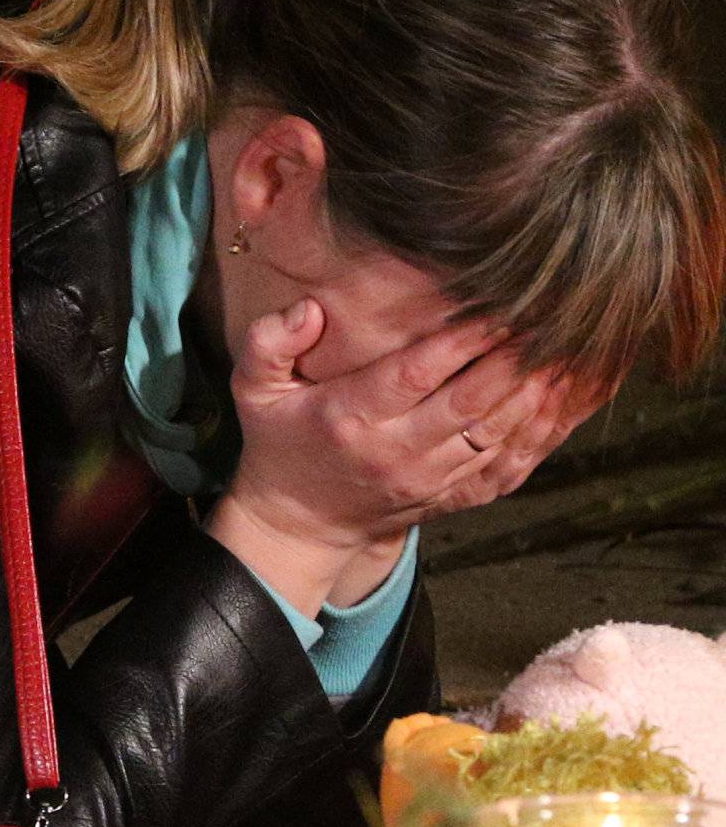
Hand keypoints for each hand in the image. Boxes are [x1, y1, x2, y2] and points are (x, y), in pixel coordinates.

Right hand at [208, 301, 604, 611]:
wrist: (297, 526)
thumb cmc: (278, 444)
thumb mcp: (253, 392)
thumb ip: (268, 344)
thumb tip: (308, 310)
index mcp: (350, 419)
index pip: (416, 373)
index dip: (464, 337)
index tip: (501, 300)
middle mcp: (395, 453)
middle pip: (470, 402)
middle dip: (516, 356)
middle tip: (554, 311)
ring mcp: (428, 479)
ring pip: (498, 433)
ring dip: (539, 390)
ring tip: (572, 344)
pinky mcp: (451, 496)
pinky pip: (508, 463)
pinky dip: (543, 430)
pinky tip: (567, 394)